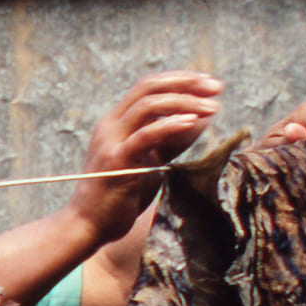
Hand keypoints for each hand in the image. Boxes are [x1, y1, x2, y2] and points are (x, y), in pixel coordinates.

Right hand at [70, 72, 221, 245]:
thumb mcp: (151, 162)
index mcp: (116, 123)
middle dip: (186, 83)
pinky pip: (145, 135)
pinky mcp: (116, 161)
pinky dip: (170, 125)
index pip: (149, 87)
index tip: (210, 85)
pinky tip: (192, 122)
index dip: (181, 80)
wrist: (89, 225)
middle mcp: (110, 126)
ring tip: (212, 108)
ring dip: (185, 102)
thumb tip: (202, 119)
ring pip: (148, 106)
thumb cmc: (121, 197)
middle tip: (216, 88)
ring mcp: (111, 142)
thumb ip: (171, 141)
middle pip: (149, 88)